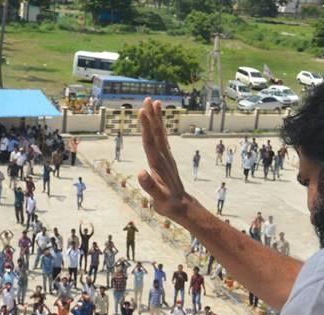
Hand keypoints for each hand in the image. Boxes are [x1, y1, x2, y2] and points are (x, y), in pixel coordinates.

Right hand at [137, 99, 195, 222]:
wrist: (183, 206)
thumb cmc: (168, 204)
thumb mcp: (158, 199)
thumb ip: (149, 186)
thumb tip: (139, 173)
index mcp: (158, 163)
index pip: (150, 141)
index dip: (146, 126)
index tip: (142, 111)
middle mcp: (163, 157)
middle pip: (156, 133)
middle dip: (152, 116)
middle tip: (148, 99)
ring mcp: (166, 156)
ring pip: (160, 133)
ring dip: (157, 118)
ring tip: (155, 102)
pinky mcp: (167, 159)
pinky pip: (162, 139)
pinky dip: (159, 128)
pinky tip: (157, 122)